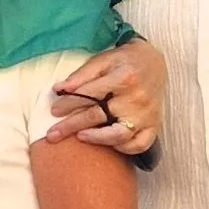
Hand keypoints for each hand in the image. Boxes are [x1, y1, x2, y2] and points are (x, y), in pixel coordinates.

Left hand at [47, 39, 163, 155]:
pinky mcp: (155, 124)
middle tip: (53, 134)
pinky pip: (139, 144)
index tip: (54, 111)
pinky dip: (124, 148)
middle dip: (72, 126)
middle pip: (99, 116)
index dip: (69, 104)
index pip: (90, 95)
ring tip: (80, 138)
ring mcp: (147, 114)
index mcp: (124, 78)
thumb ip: (82, 75)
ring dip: (96, 139)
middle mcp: (137, 98)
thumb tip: (59, 89)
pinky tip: (109, 144)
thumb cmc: (124, 61)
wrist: (153, 62)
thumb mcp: (103, 60)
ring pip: (119, 135)